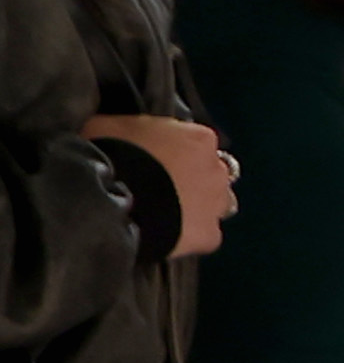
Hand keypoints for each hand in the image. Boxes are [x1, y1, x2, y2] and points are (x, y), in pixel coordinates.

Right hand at [80, 113, 234, 255]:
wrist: (108, 202)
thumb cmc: (109, 155)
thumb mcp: (109, 125)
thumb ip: (130, 127)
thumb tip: (119, 129)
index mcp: (198, 138)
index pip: (196, 143)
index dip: (176, 154)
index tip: (157, 161)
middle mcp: (216, 169)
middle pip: (210, 174)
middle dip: (192, 181)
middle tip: (161, 190)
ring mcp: (216, 204)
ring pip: (216, 205)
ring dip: (197, 208)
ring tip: (166, 215)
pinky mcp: (209, 235)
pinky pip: (204, 236)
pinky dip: (189, 237)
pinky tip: (165, 237)